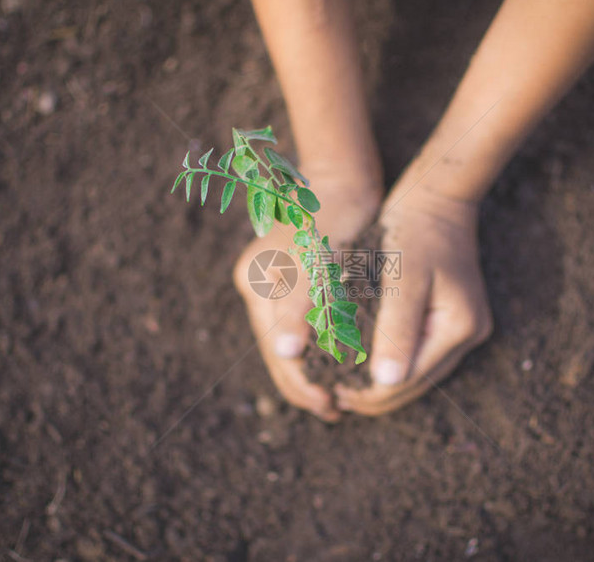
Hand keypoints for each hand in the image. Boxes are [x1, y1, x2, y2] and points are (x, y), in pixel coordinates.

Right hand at [233, 162, 381, 420]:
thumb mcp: (323, 258)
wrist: (338, 182)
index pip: (278, 348)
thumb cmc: (338, 216)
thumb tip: (289, 353)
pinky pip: (292, 326)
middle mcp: (255, 285)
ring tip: (334, 400)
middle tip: (335, 411)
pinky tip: (331, 368)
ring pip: (284, 345)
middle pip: (276, 352)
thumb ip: (304, 301)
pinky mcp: (279, 281)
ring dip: (307, 374)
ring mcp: (264, 283)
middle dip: (304, 385)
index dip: (302, 383)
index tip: (331, 406)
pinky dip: (312, 350)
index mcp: (258, 282)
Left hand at [334, 187, 492, 415]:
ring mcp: (464, 328)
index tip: (332, 392)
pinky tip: (363, 363)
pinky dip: (392, 361)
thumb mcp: (401, 277)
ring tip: (342, 385)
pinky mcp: (453, 320)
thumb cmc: (412, 230)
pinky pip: (420, 353)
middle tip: (332, 395)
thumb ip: (396, 329)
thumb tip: (385, 382)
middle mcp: (468, 334)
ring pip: (418, 373)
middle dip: (374, 394)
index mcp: (458, 326)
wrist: (436, 196)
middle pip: (416, 384)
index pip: (408, 379)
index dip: (369, 392)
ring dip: (382, 383)